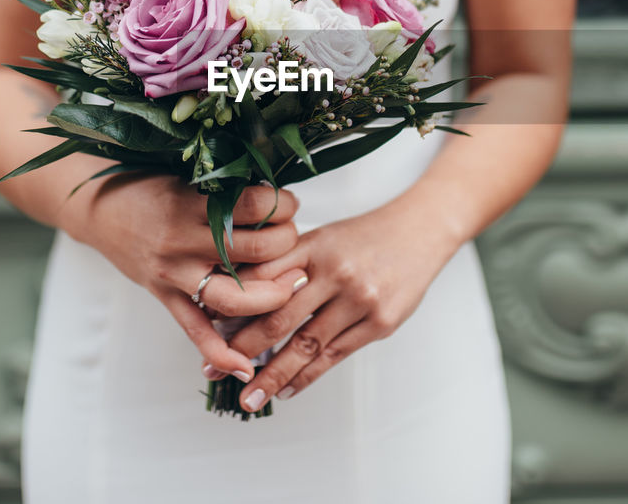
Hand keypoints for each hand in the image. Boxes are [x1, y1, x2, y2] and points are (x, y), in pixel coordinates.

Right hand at [66, 177, 308, 382]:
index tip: (289, 203)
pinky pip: (195, 331)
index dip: (282, 205)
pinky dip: (220, 353)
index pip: (253, 206)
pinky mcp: (165, 296)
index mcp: (191, 203)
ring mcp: (174, 273)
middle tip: (292, 239)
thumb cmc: (150, 188)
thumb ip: (225, 189)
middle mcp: (183, 240)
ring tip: (292, 285)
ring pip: (234, 296)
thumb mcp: (187, 177)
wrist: (99, 210)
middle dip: (286, 243)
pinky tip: (245, 366)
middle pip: (254, 250)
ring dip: (272, 294)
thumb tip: (277, 196)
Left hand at [210, 203, 460, 411]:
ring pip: (305, 345)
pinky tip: (288, 389)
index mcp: (313, 246)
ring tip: (249, 397)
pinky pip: (335, 356)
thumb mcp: (322, 237)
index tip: (206, 329)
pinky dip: (308, 376)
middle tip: (215, 371)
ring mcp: (359, 299)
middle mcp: (334, 272)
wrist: (421, 230)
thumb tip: (243, 299)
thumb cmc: (365, 236)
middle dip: (242, 349)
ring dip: (273, 376)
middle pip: (278, 318)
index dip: (232, 307)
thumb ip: (288, 265)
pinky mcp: (379, 322)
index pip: (262, 281)